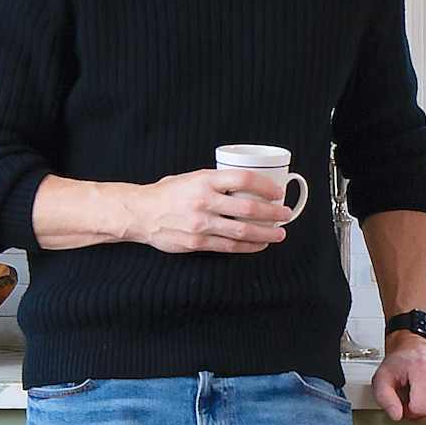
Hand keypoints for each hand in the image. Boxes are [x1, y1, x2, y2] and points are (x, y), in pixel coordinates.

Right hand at [123, 169, 292, 254]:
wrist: (139, 213)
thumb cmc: (166, 193)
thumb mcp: (191, 177)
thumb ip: (216, 181)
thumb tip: (246, 185)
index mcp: (204, 179)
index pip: (244, 179)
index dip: (265, 186)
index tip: (277, 193)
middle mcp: (204, 201)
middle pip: (249, 208)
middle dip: (273, 213)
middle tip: (286, 215)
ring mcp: (201, 224)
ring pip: (243, 231)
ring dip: (266, 234)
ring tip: (279, 234)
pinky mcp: (197, 243)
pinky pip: (230, 247)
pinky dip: (249, 247)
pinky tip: (259, 245)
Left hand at [372, 338, 425, 423]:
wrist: (412, 348)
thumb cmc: (399, 364)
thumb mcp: (383, 379)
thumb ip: (385, 398)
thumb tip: (397, 415)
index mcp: (422, 368)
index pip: (422, 408)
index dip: (411, 413)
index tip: (406, 406)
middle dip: (425, 416)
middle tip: (417, 406)